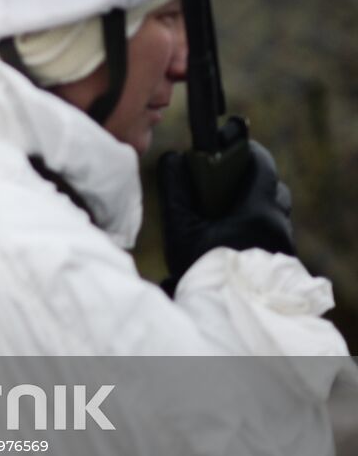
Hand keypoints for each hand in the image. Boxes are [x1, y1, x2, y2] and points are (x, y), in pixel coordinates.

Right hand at [157, 137, 294, 283]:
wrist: (224, 310)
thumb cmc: (202, 267)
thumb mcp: (180, 226)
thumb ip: (174, 188)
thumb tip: (172, 158)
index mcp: (258, 211)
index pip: (262, 165)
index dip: (245, 150)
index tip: (228, 144)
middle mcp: (277, 224)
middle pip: (273, 187)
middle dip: (251, 178)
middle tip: (225, 179)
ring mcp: (282, 244)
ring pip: (275, 211)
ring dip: (256, 203)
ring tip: (229, 209)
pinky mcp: (281, 261)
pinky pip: (274, 231)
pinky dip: (258, 224)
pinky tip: (235, 233)